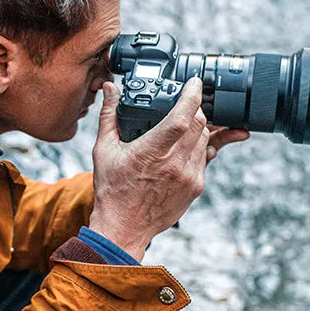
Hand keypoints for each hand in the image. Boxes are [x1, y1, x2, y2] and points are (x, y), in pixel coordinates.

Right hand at [87, 79, 247, 259]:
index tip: (194, 83)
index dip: (193, 95)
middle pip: (200, 123)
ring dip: (197, 128)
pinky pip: (204, 158)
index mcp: (152, 151)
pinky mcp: (196, 187)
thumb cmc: (112, 190)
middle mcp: (175, 164)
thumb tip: (111, 89)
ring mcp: (189, 176)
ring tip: (181, 127)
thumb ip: (109, 115)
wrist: (124, 227)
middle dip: (195, 109)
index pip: (183, 116)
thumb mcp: (104, 150)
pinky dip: (197, 147)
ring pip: (205, 139)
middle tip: (184, 104)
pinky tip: (182, 148)